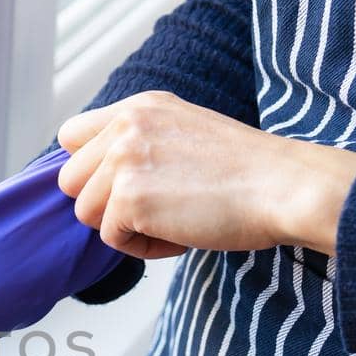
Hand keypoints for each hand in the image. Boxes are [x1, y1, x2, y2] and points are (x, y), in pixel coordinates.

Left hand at [56, 91, 355, 257]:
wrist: (285, 187)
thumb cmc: (247, 172)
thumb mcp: (184, 133)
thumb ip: (139, 144)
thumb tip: (98, 181)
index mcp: (139, 107)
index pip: (71, 136)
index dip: (89, 170)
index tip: (121, 186)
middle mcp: (125, 126)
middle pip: (70, 181)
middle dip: (104, 204)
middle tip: (155, 210)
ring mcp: (123, 160)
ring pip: (85, 212)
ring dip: (124, 228)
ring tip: (173, 221)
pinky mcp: (129, 198)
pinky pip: (112, 239)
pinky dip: (144, 248)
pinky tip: (182, 234)